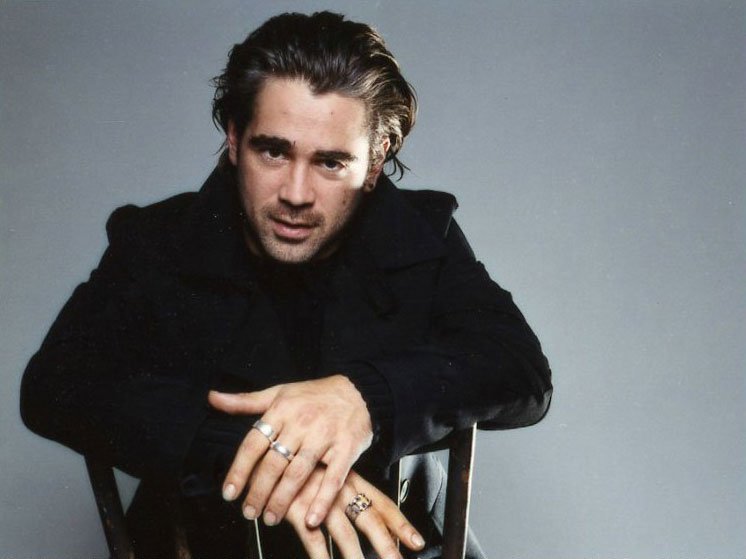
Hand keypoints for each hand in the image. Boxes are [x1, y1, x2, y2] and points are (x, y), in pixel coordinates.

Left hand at [209, 374, 372, 527]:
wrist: (359, 390)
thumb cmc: (314, 395)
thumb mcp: (279, 392)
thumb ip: (245, 401)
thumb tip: (212, 398)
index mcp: (281, 410)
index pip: (253, 444)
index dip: (239, 470)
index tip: (229, 494)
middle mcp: (302, 423)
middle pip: (273, 463)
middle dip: (258, 492)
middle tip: (248, 513)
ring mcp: (325, 436)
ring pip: (298, 474)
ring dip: (282, 500)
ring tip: (271, 518)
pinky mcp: (347, 448)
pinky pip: (333, 479)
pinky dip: (322, 501)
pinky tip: (310, 519)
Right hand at [286, 468, 425, 558]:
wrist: (266, 451)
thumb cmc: (296, 464)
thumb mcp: (324, 473)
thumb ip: (342, 491)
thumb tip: (362, 512)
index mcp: (350, 481)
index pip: (382, 504)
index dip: (400, 524)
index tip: (418, 542)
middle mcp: (339, 490)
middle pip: (369, 520)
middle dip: (386, 545)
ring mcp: (319, 499)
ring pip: (344, 534)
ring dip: (355, 557)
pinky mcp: (297, 509)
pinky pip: (312, 540)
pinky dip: (321, 556)